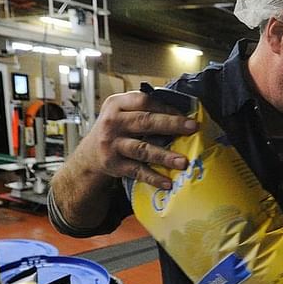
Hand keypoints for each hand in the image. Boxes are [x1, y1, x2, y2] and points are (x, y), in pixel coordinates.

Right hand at [74, 90, 198, 188]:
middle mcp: (112, 123)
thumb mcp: (121, 112)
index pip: (144, 101)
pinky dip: (153, 177)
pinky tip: (167, 182)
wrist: (89, 154)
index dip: (166, 108)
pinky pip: (137, 171)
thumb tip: (180, 113)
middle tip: (192, 128)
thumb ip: (143, 108)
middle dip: (171, 124)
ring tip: (183, 161)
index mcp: (117, 104)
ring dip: (164, 155)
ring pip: (142, 149)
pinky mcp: (114, 165)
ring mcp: (112, 144)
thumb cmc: (114, 129)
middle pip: (145, 122)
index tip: (186, 115)